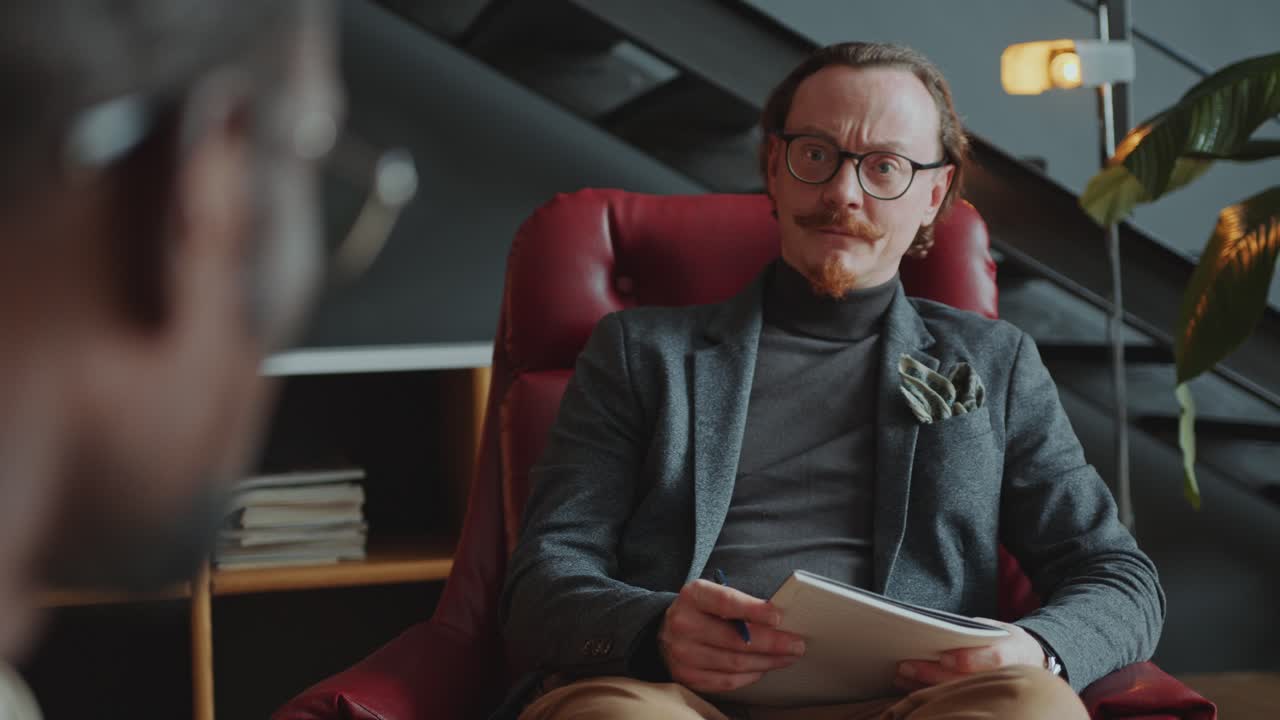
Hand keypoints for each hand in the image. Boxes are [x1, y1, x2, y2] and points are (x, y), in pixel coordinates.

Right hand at [659, 579, 806, 692]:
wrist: (663, 630)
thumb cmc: (699, 610)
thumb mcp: (712, 595)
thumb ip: (739, 603)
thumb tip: (777, 619)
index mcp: (693, 595)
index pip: (727, 602)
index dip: (754, 610)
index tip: (778, 617)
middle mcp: (684, 624)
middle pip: (736, 639)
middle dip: (772, 643)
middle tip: (797, 644)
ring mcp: (683, 654)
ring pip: (735, 663)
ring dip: (767, 662)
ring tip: (787, 657)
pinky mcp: (686, 676)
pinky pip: (726, 681)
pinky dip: (749, 676)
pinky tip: (763, 668)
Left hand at [895, 620, 1045, 690]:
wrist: (1030, 660)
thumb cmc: (1004, 640)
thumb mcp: (996, 629)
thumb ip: (972, 630)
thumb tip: (936, 627)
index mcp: (1012, 651)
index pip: (993, 659)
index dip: (968, 659)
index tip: (944, 657)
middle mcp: (1004, 677)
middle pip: (966, 680)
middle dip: (932, 673)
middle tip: (904, 665)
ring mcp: (992, 692)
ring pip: (957, 693)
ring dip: (925, 685)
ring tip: (900, 675)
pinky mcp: (981, 700)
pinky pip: (953, 699)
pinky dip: (929, 694)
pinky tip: (909, 686)